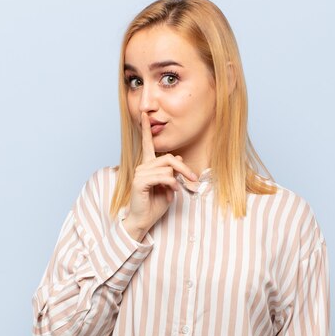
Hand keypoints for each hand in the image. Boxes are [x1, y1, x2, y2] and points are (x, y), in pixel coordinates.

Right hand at [122, 112, 197, 240]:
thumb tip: (178, 158)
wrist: (143, 220)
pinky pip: (163, 177)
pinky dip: (172, 185)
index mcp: (148, 166)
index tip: (144, 115)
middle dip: (184, 168)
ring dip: (177, 181)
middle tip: (194, 179)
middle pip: (168, 158)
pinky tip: (172, 193)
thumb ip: (172, 172)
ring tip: (176, 192)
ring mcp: (140, 173)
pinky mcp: (140, 182)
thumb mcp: (169, 186)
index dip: (146, 129)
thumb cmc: (155, 205)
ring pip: (167, 168)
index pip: (147, 144)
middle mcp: (143, 166)